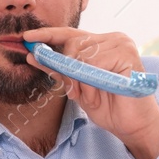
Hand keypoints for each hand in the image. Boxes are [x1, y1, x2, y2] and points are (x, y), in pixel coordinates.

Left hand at [21, 26, 158, 158]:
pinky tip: (100, 94)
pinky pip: (94, 64)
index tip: (26, 36)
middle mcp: (113, 39)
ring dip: (80, 82)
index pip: (69, 33)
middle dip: (67, 71)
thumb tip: (32, 55)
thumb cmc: (107, 105)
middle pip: (72, 44)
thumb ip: (57, 69)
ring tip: (91, 96)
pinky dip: (91, 84)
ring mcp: (122, 44)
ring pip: (81, 55)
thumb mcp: (75, 86)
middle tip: (74, 92)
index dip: (47, 35)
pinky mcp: (128, 54)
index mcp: (101, 43)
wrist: (131, 124)